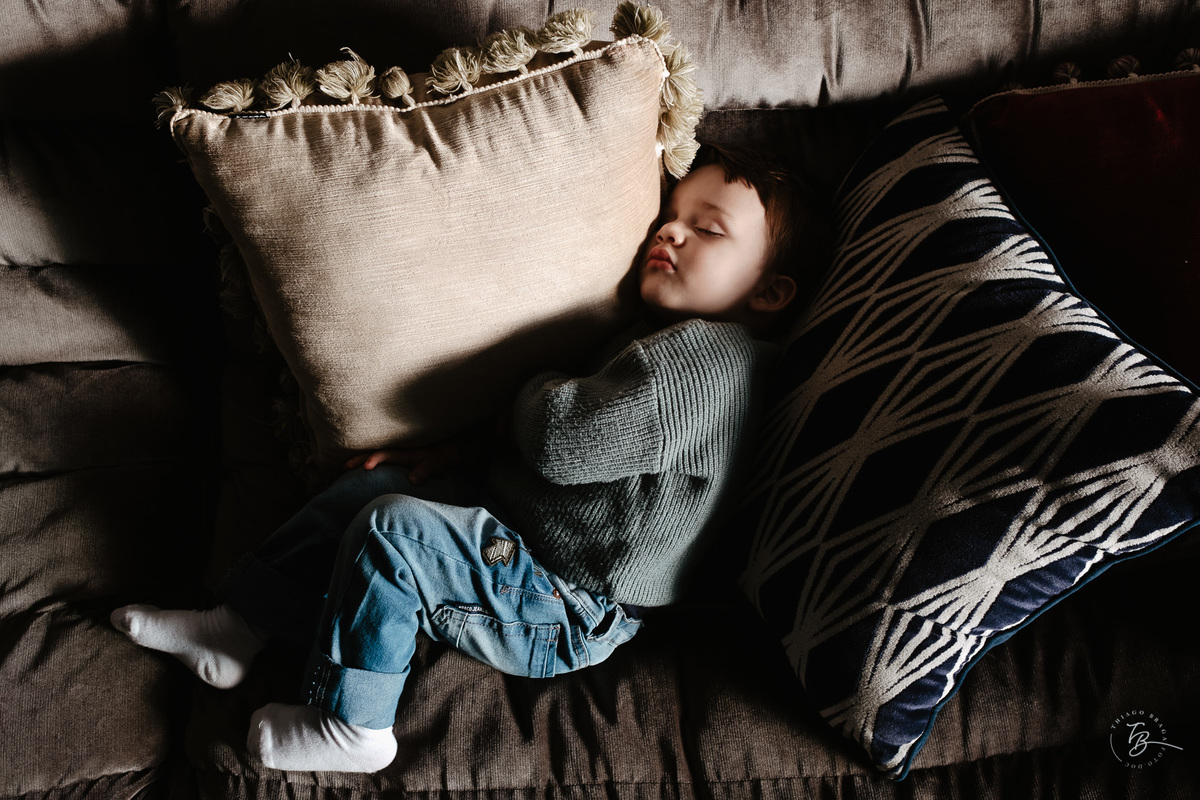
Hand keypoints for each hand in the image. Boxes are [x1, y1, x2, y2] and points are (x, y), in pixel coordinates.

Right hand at [343, 444, 459, 485]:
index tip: (366, 468)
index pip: (385, 454)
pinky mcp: (392, 460)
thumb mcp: (433, 465)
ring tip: (345, 468)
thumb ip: (424, 472)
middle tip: (345, 467)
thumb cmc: (435, 459)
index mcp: (402, 452)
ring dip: (359, 460)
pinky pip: (376, 460)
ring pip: (371, 455)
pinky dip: (365, 463)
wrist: (440, 453)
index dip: (375, 459)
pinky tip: (356, 472)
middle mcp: (394, 451)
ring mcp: (392, 455)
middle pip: (372, 453)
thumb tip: (412, 480)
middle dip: (358, 459)